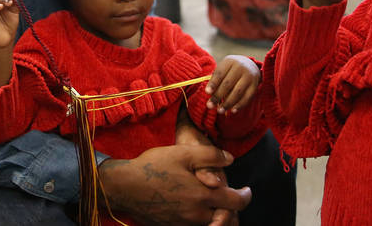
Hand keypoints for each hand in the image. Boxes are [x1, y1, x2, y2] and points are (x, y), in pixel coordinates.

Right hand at [99, 145, 250, 225]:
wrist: (125, 187)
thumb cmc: (153, 167)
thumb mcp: (183, 154)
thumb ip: (210, 155)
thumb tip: (230, 159)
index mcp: (203, 196)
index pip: (236, 202)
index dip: (246, 196)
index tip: (247, 190)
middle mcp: (197, 215)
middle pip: (227, 219)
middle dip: (233, 210)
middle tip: (231, 198)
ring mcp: (184, 223)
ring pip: (211, 224)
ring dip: (218, 216)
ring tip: (215, 204)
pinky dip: (202, 220)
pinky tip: (194, 208)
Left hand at [205, 55, 259, 114]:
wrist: (250, 66)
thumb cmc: (231, 70)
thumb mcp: (224, 68)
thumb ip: (216, 79)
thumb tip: (210, 95)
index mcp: (229, 62)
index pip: (220, 73)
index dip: (213, 83)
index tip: (207, 92)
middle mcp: (240, 68)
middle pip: (228, 84)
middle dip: (218, 96)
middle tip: (210, 105)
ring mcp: (249, 77)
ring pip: (237, 92)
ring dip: (228, 103)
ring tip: (219, 111)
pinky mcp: (255, 86)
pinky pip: (247, 98)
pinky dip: (239, 105)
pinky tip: (232, 110)